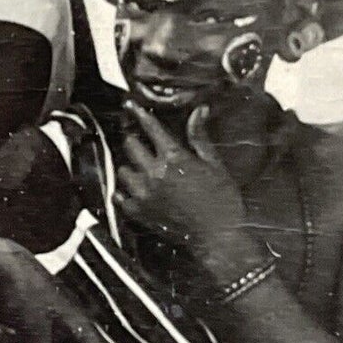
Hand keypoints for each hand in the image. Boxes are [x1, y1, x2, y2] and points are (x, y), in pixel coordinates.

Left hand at [116, 102, 247, 249]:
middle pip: (131, 146)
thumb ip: (200, 138)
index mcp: (174, 158)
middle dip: (135, 140)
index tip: (130, 105)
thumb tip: (198, 110)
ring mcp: (143, 194)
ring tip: (142, 170)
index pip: (151, 129)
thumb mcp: (215, 165)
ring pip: (123, 170)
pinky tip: (135, 191)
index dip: (139, 114)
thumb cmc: (222, 200)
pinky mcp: (138, 212)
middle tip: (141, 143)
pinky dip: (124, 192)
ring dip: (131, 167)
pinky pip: (120, 196)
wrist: (218, 237)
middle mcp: (154, 173)